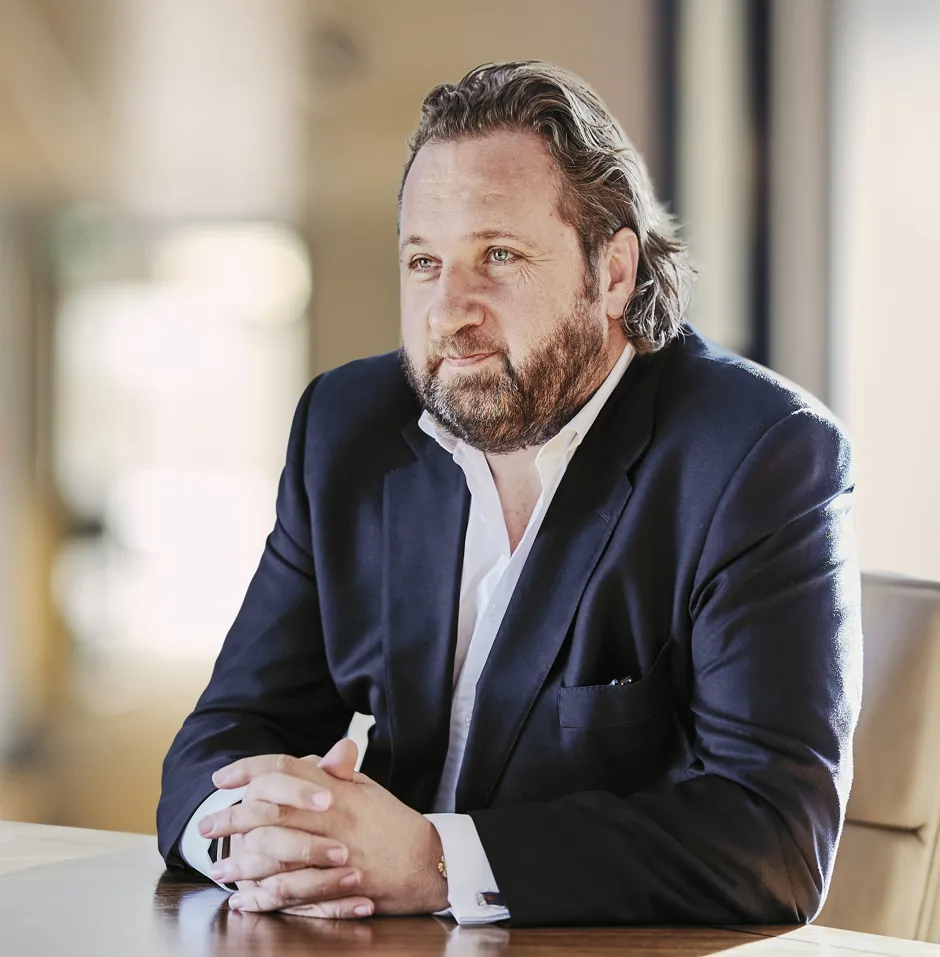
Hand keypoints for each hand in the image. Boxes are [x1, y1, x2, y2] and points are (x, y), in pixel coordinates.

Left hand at [199, 742, 448, 916]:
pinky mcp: (337, 885)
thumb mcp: (366, 789)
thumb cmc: (392, 822)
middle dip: (232, 817)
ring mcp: (334, 852)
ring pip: (276, 852)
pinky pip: (293, 890)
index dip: (250, 769)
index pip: (286, 769)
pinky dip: (264, 895)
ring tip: (218, 868)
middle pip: (272, 809)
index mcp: (337, 788)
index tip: (222, 778)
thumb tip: (311, 755)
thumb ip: (336, 773)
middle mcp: (333, 816)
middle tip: (205, 827)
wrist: (426, 862)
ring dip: (242, 861)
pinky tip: (245, 900)